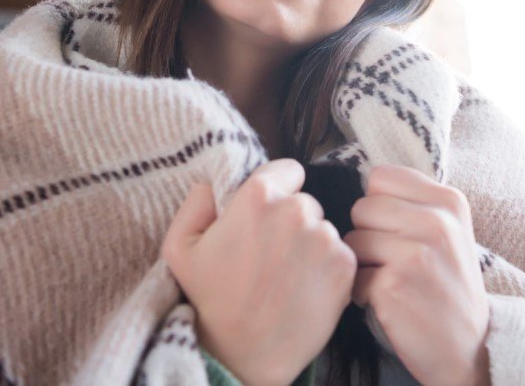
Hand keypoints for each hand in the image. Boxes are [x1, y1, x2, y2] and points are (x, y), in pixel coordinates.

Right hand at [162, 159, 356, 385]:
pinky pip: (339, 254)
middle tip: (271, 255)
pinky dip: (326, 268)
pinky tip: (303, 289)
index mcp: (258, 195)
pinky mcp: (344, 266)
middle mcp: (297, 209)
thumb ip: (196, 202)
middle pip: (305, 201)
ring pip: (323, 229)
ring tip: (286, 276)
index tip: (265, 218)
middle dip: (292, 221)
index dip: (276, 191)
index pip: (286, 170)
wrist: (243, 355)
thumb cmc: (209, 300)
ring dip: (310, 245)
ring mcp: (324, 237)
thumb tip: (213, 182)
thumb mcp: (180, 247)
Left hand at [344, 165, 491, 385]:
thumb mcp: (449, 231)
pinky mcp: (394, 285)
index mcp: (449, 200)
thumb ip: (415, 201)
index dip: (378, 204)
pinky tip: (388, 302)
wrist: (470, 347)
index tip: (397, 230)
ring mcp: (416, 253)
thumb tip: (366, 181)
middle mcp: (436, 221)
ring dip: (362, 264)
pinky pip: (352, 275)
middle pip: (361, 207)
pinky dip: (360, 293)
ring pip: (352, 240)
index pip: (380, 176)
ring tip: (391, 281)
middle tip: (394, 261)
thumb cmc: (448, 285)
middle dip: (367, 235)